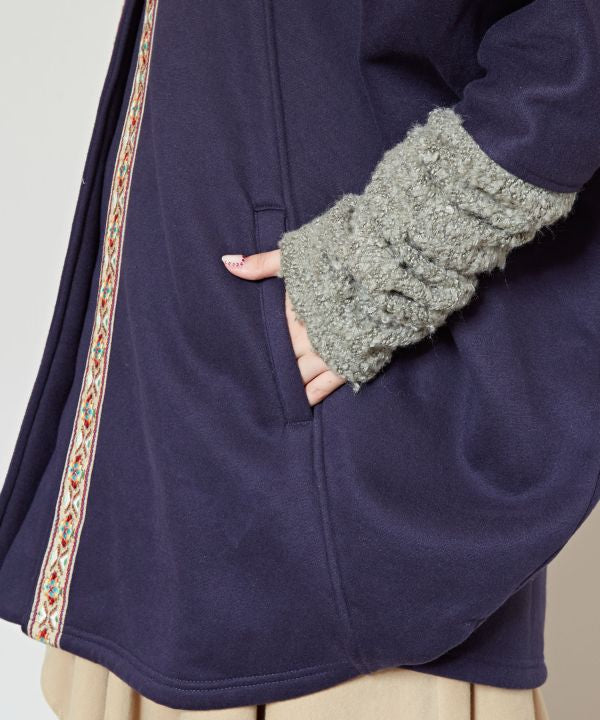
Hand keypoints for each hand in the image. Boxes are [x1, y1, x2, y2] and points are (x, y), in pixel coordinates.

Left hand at [222, 250, 344, 405]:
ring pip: (301, 378)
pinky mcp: (350, 361)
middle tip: (253, 387)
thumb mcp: (297, 257)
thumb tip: (227, 262)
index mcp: (292, 315)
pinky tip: (302, 403)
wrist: (383, 271)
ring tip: (274, 400)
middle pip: (284, 362)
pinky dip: (312, 395)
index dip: (257, 351)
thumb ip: (262, 264)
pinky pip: (325, 386)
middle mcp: (307, 338)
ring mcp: (328, 353)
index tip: (241, 362)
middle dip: (272, 371)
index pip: (269, 341)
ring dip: (290, 386)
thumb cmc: (338, 259)